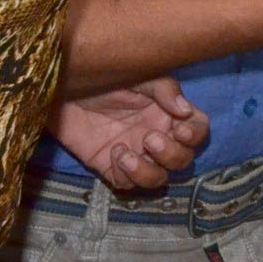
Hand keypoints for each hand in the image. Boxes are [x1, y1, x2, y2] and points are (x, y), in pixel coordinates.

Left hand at [50, 77, 209, 192]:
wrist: (63, 88)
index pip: (198, 131)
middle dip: (171, 155)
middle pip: (183, 161)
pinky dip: (125, 175)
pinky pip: (127, 185)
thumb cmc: (103, 76)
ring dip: (147, 171)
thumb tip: (185, 111)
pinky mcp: (110, 168)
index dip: (196, 135)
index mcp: (168, 113)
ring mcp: (135, 155)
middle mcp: (157, 136)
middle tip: (149, 138)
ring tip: (125, 152)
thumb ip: (164, 90)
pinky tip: (112, 153)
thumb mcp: (139, 76)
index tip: (179, 128)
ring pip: (158, 180)